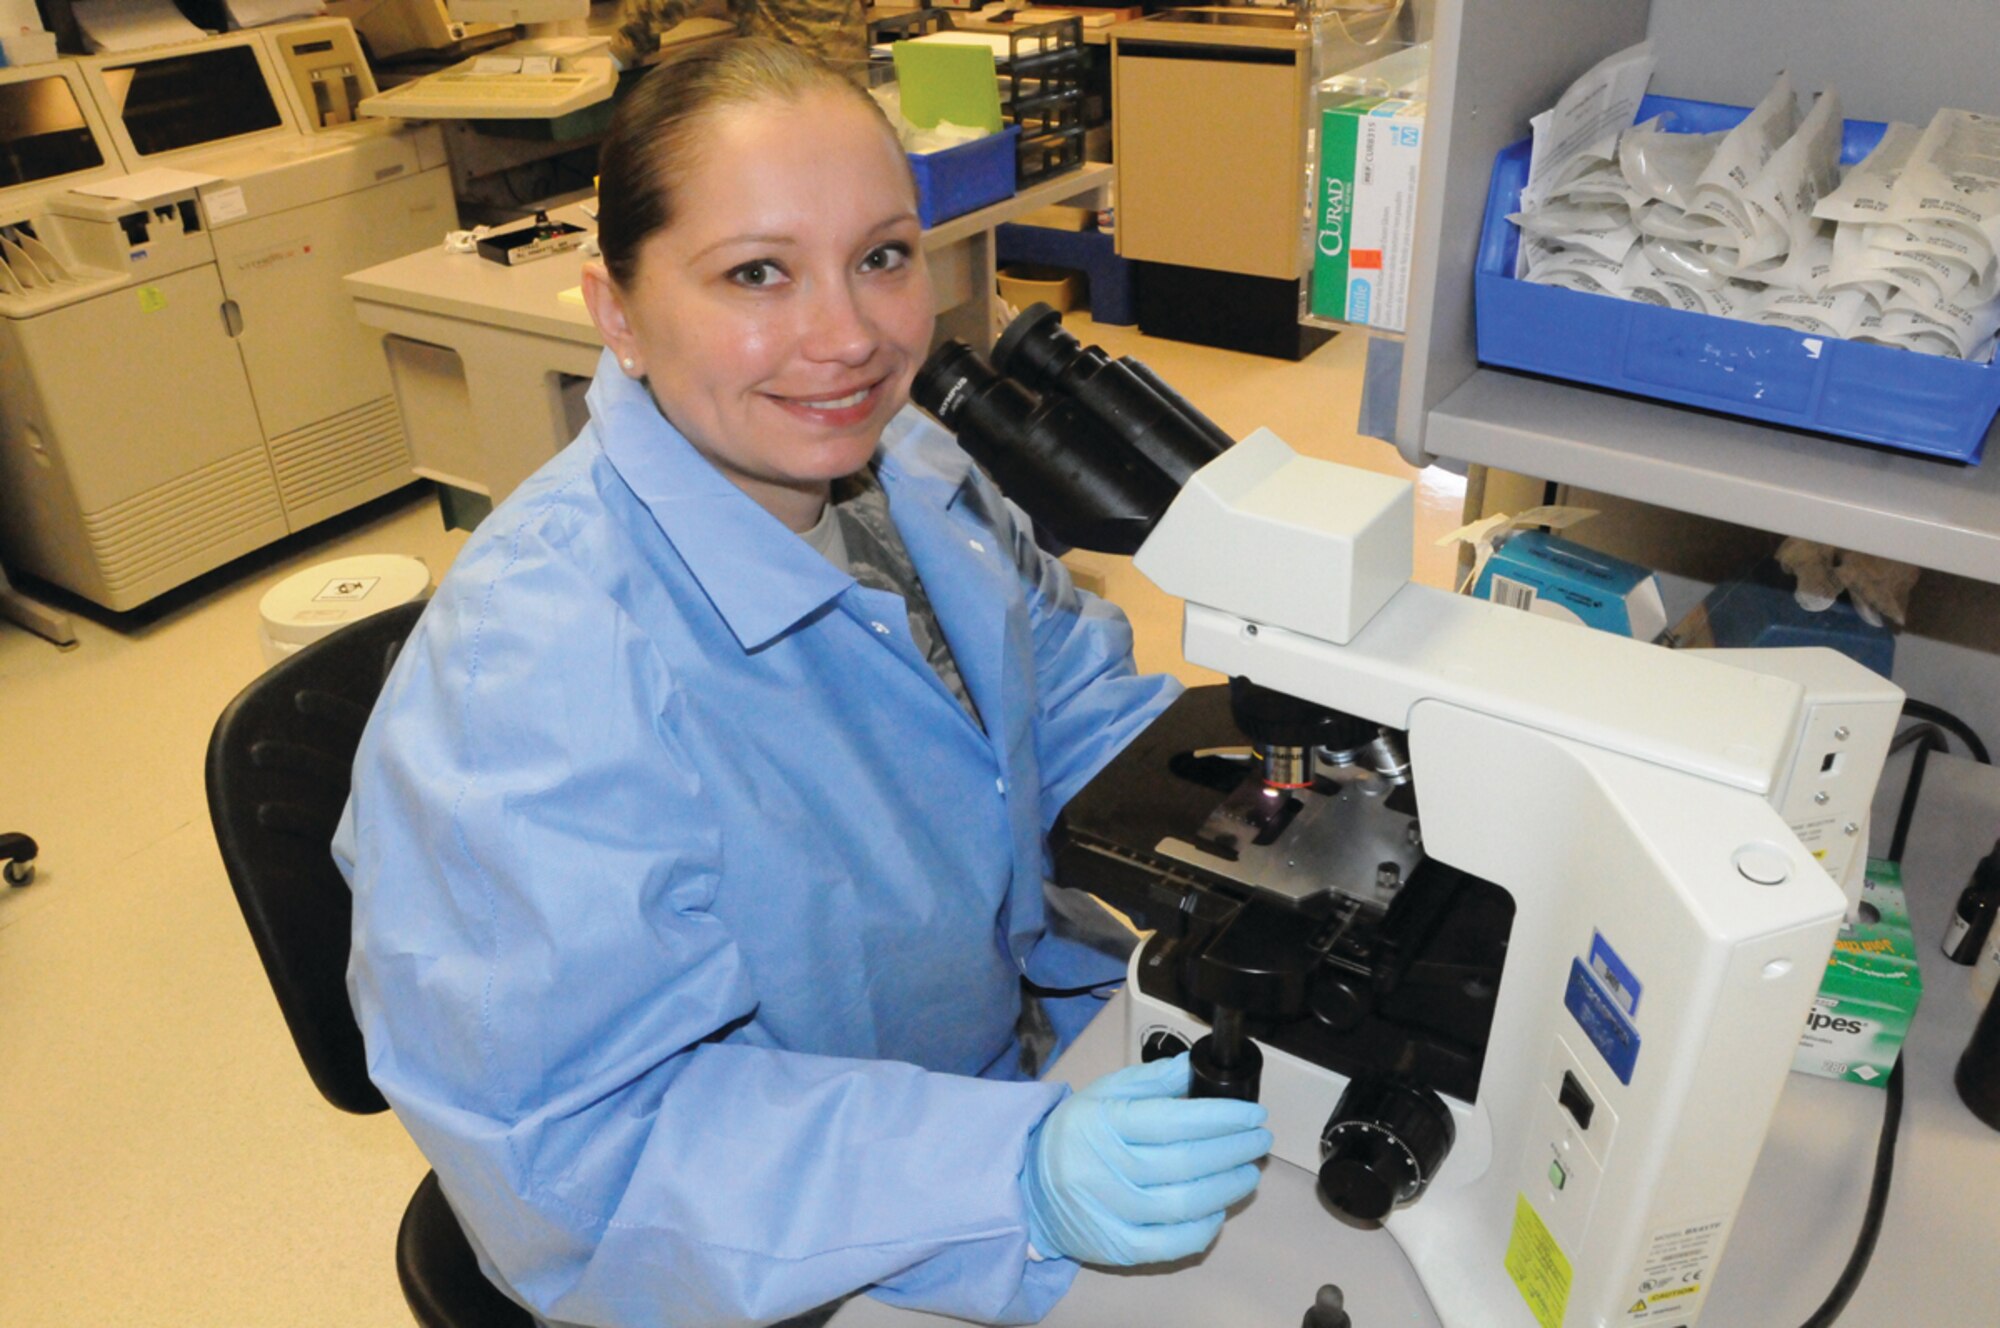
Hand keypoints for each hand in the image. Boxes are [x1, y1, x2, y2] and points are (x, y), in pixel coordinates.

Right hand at [1019, 1054, 1270, 1265]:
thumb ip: (1151, 1081)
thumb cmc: (1077, 1133)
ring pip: (1183, 1204)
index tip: (1252, 1113)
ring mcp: (1110, 1212)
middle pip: (1184, 1162)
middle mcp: (1105, 1168)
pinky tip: (1219, 1209)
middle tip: (1260, 1139)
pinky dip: (1203, 1228)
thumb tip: (1194, 1068)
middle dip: (1233, 1149)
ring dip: (1227, 1187)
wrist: (1030, 1187)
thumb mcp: (1104, 1094)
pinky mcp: (1115, 1247)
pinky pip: (1170, 1244)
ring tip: (1249, 1170)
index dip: (1220, 1118)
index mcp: (1103, 1123)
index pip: (1171, 1120)